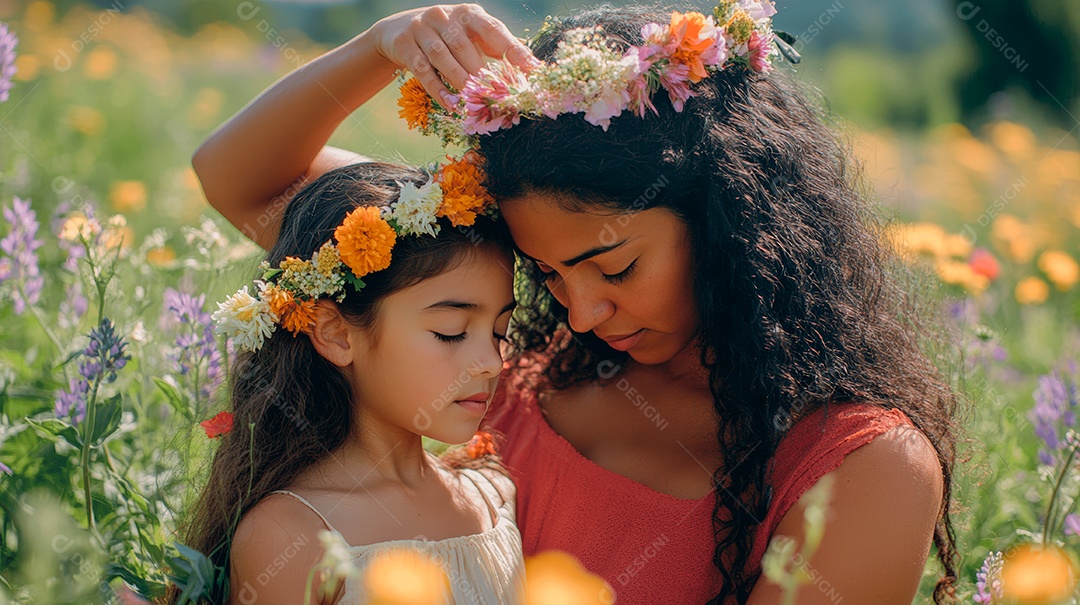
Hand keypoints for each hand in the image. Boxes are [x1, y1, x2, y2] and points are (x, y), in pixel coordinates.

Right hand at [371, 4, 537, 104]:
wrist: (398, 31)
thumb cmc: (447, 36)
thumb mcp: (471, 35)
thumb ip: (496, 47)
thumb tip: (531, 65)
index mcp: (468, 13)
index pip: (492, 29)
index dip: (512, 49)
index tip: (531, 68)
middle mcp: (444, 16)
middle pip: (463, 45)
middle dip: (479, 71)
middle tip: (496, 94)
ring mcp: (421, 28)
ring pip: (441, 57)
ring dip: (459, 80)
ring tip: (472, 100)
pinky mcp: (404, 44)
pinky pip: (422, 70)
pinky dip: (438, 90)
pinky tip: (451, 104)